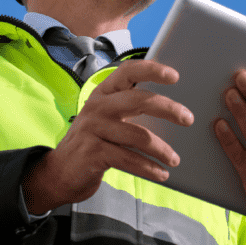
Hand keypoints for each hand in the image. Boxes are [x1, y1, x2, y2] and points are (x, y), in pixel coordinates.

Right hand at [22, 59, 193, 214]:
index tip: (174, 75)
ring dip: (161, 149)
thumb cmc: (91, 143)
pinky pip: (129, 159)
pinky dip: (149, 168)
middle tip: (188, 118)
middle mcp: (97, 107)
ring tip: (174, 159)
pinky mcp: (92, 153)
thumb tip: (171, 106)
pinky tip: (161, 174)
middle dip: (167, 108)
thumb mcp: (105, 119)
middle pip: (138, 100)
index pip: (127, 72)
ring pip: (138, 135)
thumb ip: (128, 107)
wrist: (57, 173)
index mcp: (102, 94)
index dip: (151, 70)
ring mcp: (93, 129)